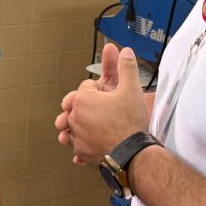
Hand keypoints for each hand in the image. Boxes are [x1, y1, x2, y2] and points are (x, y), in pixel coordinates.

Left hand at [67, 44, 148, 166]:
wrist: (132, 154)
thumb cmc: (130, 123)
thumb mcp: (131, 90)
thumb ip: (127, 68)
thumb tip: (125, 52)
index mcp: (82, 99)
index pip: (87, 86)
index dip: (100, 89)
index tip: (110, 95)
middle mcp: (74, 117)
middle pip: (77, 105)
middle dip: (87, 105)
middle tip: (100, 108)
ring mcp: (75, 136)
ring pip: (73, 125)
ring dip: (80, 125)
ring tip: (92, 125)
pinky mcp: (80, 152)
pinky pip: (77, 145)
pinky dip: (83, 144)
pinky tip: (92, 143)